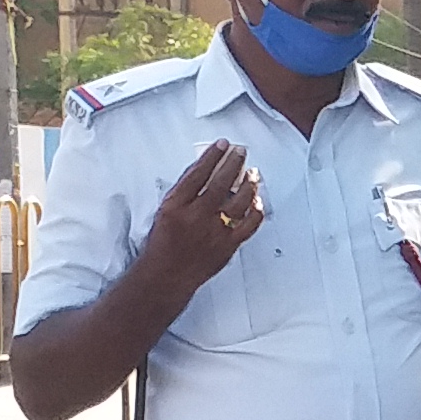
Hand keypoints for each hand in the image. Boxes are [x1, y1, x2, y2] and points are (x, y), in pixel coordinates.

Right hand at [133, 144, 266, 294]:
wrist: (166, 274)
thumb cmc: (163, 244)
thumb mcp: (165, 211)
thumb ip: (185, 193)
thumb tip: (206, 171)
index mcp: (176, 205)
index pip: (198, 173)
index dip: (212, 156)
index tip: (222, 145)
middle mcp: (195, 216)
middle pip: (220, 183)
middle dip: (233, 163)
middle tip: (241, 152)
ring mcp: (214, 232)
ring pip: (238, 202)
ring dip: (248, 184)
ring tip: (252, 173)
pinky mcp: (227, 246)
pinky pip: (248, 225)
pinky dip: (255, 211)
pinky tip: (258, 201)